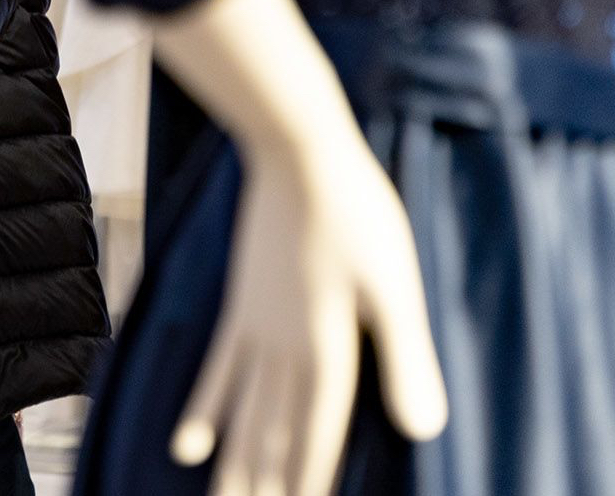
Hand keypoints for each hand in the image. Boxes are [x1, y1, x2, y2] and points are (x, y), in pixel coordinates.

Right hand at [149, 0, 445, 495]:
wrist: (297, 152)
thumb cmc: (357, 213)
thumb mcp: (395, 285)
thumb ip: (406, 359)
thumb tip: (425, 430)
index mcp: (328, 349)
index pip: (320, 439)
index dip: (313, 486)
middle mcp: (285, 351)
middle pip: (274, 438)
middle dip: (266, 488)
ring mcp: (256, 331)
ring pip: (243, 418)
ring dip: (234, 469)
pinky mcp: (242, 307)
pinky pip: (218, 373)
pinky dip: (204, 413)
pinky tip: (189, 447)